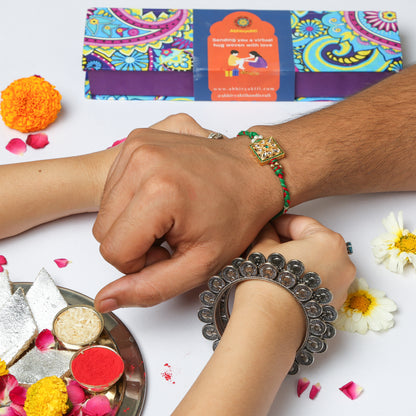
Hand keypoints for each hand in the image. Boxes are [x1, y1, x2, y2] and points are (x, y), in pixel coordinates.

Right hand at [93, 114, 282, 310]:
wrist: (254, 172)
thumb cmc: (237, 215)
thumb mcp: (201, 264)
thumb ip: (150, 288)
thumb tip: (104, 300)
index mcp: (159, 192)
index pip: (112, 251)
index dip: (140, 263)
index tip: (171, 251)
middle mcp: (141, 160)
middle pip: (103, 231)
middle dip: (134, 243)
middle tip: (172, 235)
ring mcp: (136, 145)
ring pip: (106, 210)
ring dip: (133, 222)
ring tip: (170, 216)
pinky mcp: (135, 141)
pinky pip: (113, 187)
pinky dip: (133, 201)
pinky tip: (163, 199)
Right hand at [249, 214, 354, 308]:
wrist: (269, 326)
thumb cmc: (268, 284)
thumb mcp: (262, 248)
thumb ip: (269, 233)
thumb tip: (269, 230)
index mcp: (328, 240)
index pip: (301, 223)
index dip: (280, 223)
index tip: (268, 227)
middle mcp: (343, 261)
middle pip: (314, 242)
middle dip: (291, 242)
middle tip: (269, 245)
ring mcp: (342, 285)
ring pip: (319, 263)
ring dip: (299, 261)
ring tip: (276, 265)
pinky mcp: (335, 304)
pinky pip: (320, 282)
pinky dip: (305, 279)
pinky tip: (285, 282)